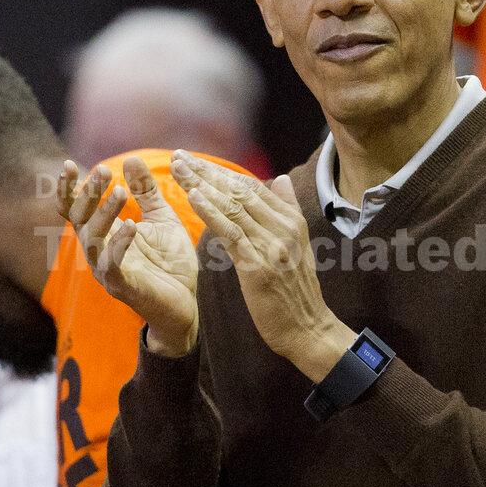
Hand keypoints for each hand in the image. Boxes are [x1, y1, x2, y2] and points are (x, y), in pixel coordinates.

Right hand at [58, 157, 198, 356]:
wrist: (186, 302)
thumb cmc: (170, 262)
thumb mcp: (162, 218)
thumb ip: (146, 191)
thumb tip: (132, 158)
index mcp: (104, 234)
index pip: (76, 209)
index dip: (69, 188)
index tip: (68, 163)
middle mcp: (98, 251)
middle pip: (80, 218)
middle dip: (89, 193)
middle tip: (103, 170)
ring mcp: (107, 269)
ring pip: (93, 238)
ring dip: (104, 213)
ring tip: (120, 191)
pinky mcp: (122, 286)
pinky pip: (112, 264)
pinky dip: (119, 244)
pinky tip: (130, 225)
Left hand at [170, 151, 353, 380]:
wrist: (308, 328)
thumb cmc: (297, 290)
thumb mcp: (298, 244)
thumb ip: (288, 209)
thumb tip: (280, 178)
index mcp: (291, 221)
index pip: (252, 187)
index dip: (222, 172)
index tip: (195, 160)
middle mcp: (284, 228)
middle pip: (240, 192)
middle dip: (206, 173)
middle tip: (179, 158)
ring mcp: (272, 247)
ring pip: (233, 208)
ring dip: (202, 186)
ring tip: (178, 170)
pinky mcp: (259, 267)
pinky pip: (232, 234)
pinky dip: (212, 213)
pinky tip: (193, 198)